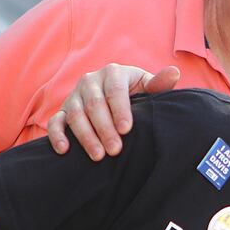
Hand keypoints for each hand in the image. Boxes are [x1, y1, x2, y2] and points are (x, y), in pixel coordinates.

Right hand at [48, 64, 179, 158]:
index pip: (115, 90)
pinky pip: (56, 121)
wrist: (115, 96)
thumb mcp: (147, 88)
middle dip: (104, 128)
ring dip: (86, 136)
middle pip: (94, 104)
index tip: (126, 129)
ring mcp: (75, 95)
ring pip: (76, 115)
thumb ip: (159, 84)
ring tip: (98, 156)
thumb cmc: (135, 94)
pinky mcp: (63, 110)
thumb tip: (174, 73)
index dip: (120, 109)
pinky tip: (64, 150)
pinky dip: (57, 135)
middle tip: (115, 150)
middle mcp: (91, 81)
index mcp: (113, 73)